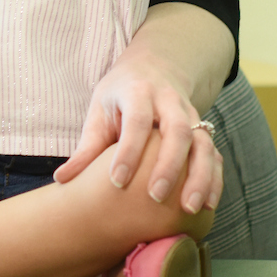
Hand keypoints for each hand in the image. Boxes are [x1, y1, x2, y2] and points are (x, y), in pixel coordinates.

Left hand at [52, 47, 223, 214]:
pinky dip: (214, 179)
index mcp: (138, 92)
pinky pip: (214, 154)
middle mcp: (170, 101)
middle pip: (178, 130)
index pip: (137, 122)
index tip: (117, 182)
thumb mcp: (99, 110)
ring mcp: (192, 114)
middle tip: (156, 197)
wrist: (154, 67)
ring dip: (199, 176)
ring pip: (203, 143)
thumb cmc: (119, 95)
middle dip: (169, 165)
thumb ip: (86, 147)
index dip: (129, 152)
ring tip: (190, 208)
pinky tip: (208, 205)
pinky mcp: (204, 130)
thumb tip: (62, 180)